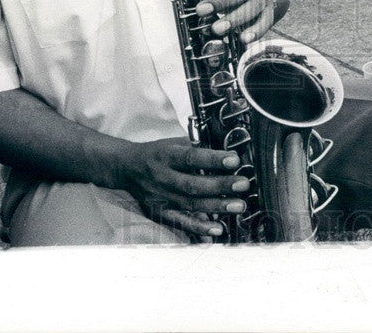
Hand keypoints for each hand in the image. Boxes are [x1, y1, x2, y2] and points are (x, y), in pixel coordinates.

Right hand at [119, 137, 249, 237]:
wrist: (128, 167)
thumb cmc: (159, 153)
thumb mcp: (175, 142)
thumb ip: (198, 147)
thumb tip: (228, 153)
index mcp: (167, 155)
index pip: (191, 157)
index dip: (213, 159)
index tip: (234, 159)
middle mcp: (162, 177)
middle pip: (193, 184)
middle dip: (221, 185)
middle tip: (243, 184)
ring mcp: (160, 197)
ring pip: (190, 205)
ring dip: (217, 207)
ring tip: (239, 206)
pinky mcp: (160, 212)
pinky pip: (181, 222)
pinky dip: (199, 227)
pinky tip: (217, 229)